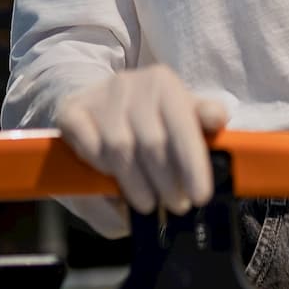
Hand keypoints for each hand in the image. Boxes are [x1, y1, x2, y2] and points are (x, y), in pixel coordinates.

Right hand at [55, 65, 229, 219]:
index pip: (183, 125)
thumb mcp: (181, 115)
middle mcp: (130, 84)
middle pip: (152, 142)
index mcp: (164, 83)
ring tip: (149, 204)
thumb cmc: (148, 117)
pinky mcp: (71, 112)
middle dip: (167, 182)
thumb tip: (218, 118)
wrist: (96, 99)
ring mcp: (99, 97)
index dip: (193, 164)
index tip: (200, 196)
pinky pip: (88, 147)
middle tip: (177, 205)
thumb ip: (203, 118)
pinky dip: (101, 169)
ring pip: (120, 149)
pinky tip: (112, 179)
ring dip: (136, 185)